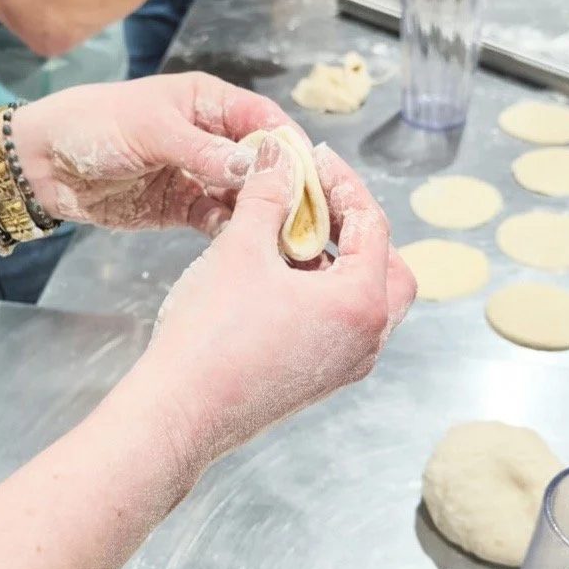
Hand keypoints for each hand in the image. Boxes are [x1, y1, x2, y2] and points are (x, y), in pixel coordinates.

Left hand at [13, 72, 297, 234]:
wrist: (41, 164)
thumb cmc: (93, 125)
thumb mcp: (151, 130)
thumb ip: (203, 149)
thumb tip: (254, 164)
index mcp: (208, 102)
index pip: (263, 118)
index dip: (287, 143)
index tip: (308, 172)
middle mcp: (210, 137)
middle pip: (261, 160)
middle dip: (282, 183)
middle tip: (303, 213)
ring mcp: (198, 174)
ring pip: (243, 193)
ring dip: (260, 211)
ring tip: (282, 235)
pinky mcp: (182, 206)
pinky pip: (217, 218)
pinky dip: (232, 230)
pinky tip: (247, 244)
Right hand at [145, 136, 415, 467]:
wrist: (180, 411)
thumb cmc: (211, 336)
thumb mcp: (240, 249)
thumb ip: (267, 195)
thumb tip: (278, 157)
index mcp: (360, 304)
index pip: (373, 226)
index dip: (344, 184)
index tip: (314, 159)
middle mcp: (367, 340)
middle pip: (388, 268)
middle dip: (356, 227)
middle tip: (318, 199)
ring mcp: (346, 366)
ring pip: (366, 300)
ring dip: (339, 261)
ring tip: (293, 233)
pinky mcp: (320, 380)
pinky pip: (341, 325)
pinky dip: (324, 293)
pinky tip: (280, 276)